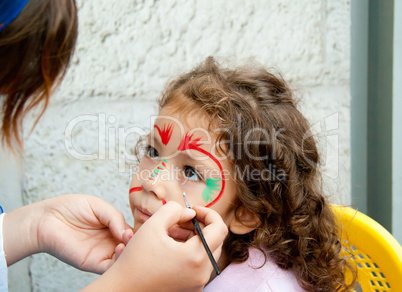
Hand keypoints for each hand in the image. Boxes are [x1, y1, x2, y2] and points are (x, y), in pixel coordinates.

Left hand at [4, 194, 131, 273]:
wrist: (47, 219)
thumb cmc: (70, 208)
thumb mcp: (98, 206)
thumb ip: (115, 217)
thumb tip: (127, 232)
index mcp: (112, 227)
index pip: (131, 232)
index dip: (138, 231)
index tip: (142, 227)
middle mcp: (110, 241)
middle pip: (130, 246)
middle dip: (136, 243)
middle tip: (135, 236)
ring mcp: (102, 252)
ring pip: (123, 259)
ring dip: (129, 252)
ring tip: (126, 242)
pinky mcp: (92, 263)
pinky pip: (110, 267)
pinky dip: (118, 262)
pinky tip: (119, 249)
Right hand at [84, 201, 227, 291]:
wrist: (122, 289)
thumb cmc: (135, 259)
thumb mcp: (153, 225)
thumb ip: (174, 210)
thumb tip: (190, 213)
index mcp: (196, 257)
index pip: (220, 228)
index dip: (208, 213)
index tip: (193, 209)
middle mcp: (201, 273)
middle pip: (215, 241)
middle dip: (200, 226)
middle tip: (181, 220)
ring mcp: (197, 283)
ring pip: (206, 253)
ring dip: (194, 238)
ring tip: (172, 232)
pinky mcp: (190, 288)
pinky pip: (198, 265)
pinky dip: (190, 252)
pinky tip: (171, 247)